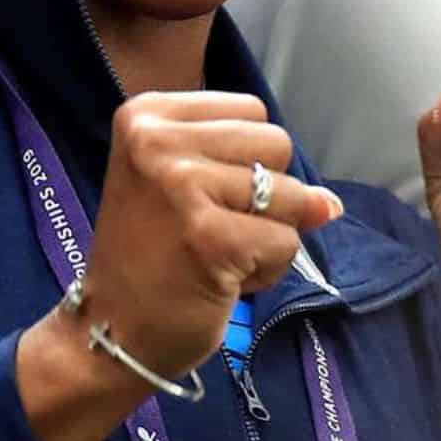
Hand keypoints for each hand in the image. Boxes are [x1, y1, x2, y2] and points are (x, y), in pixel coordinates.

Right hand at [78, 92, 341, 378]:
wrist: (111, 329)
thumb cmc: (153, 255)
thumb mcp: (188, 188)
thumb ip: (258, 173)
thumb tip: (330, 203)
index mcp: (146, 116)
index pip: (252, 110)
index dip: (247, 159)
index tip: (198, 197)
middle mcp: (156, 142)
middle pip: (277, 143)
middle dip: (266, 196)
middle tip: (211, 229)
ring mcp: (181, 187)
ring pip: (291, 196)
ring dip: (269, 236)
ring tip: (217, 256)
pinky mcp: (211, 238)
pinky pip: (287, 243)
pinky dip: (267, 270)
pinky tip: (221, 280)